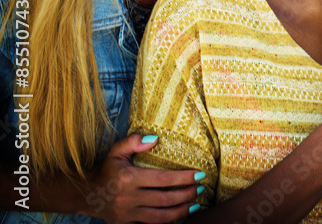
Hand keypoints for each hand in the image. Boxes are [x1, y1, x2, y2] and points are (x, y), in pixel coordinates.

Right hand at [86, 134, 203, 223]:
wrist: (87, 194)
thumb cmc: (108, 170)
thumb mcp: (116, 151)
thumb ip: (133, 141)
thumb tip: (155, 139)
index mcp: (128, 179)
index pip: (162, 179)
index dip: (183, 178)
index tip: (199, 174)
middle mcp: (127, 198)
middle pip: (164, 199)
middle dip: (186, 194)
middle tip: (201, 188)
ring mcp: (126, 215)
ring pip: (159, 217)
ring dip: (180, 212)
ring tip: (195, 205)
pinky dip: (165, 223)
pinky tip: (178, 216)